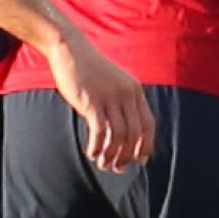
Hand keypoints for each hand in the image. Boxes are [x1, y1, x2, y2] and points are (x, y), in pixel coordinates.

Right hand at [45, 31, 153, 172]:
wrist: (70, 49)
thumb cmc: (90, 69)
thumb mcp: (114, 83)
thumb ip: (121, 102)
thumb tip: (122, 131)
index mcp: (135, 91)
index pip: (148, 124)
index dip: (146, 145)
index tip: (139, 160)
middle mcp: (126, 95)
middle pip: (134, 134)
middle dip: (127, 155)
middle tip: (117, 167)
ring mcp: (110, 98)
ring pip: (118, 136)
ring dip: (111, 154)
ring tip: (102, 163)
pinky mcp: (92, 101)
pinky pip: (100, 132)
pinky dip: (97, 146)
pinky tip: (91, 153)